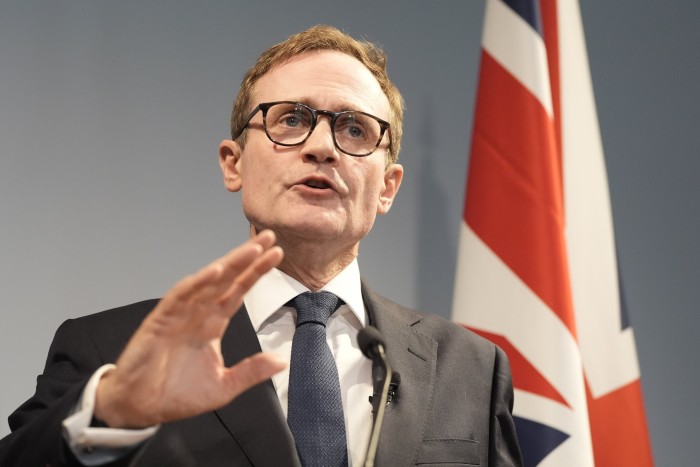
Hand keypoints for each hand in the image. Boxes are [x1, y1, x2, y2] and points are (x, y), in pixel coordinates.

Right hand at [94, 230, 285, 427]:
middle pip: (227, 279)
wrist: (140, 408)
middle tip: (269, 237)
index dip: (256, 273)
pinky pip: (180, 296)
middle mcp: (197, 314)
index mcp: (212, 325)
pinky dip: (196, 283)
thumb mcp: (223, 386)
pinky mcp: (160, 320)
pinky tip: (214, 271)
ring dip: (228, 264)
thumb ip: (251, 371)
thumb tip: (281, 361)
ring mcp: (179, 314)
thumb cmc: (176, 395)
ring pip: (207, 282)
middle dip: (247, 258)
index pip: (238, 292)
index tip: (276, 255)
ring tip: (250, 250)